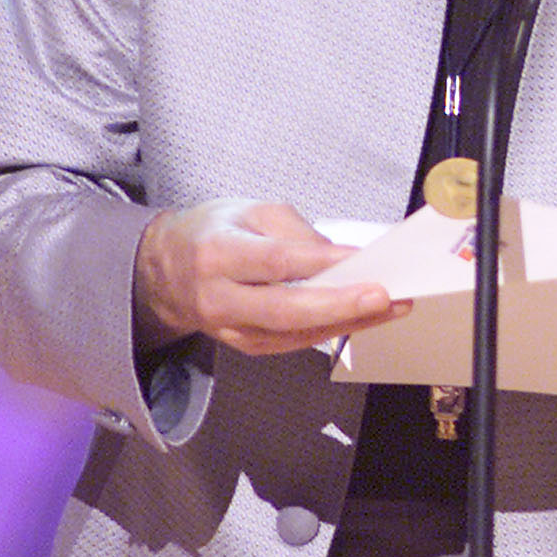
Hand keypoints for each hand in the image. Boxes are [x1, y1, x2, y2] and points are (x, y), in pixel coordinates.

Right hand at [134, 198, 407, 354]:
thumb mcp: (250, 211)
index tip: (363, 258)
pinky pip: (292, 343)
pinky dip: (331, 331)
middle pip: (283, 309)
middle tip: (383, 296)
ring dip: (347, 322)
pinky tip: (362, 319)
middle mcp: (217, 297)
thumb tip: (338, 257)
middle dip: (339, 305)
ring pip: (293, 334)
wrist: (166, 272)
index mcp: (216, 253)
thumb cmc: (215, 233)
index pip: (275, 261)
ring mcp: (228, 329)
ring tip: (390, 307)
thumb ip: (295, 231)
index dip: (321, 262)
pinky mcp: (244, 346)